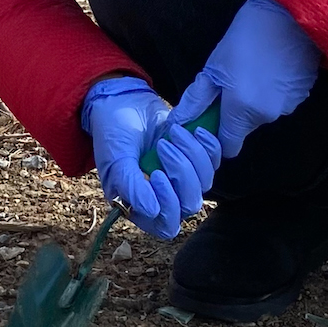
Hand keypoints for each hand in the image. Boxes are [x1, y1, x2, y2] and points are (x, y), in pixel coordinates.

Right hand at [82, 76, 220, 239]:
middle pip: (189, 203)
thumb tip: (152, 210)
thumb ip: (131, 185)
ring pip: (204, 182)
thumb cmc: (113, 133)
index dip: (168, 205)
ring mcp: (182, 177)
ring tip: (172, 132)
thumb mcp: (116, 160)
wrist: (123, 101)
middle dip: (181, 173)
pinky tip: (193, 129)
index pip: (166, 225)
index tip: (156, 174)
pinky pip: (214, 161)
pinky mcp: (195, 158)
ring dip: (192, 154)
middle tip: (163, 145)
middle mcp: (165, 196)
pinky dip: (207, 145)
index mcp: (141, 205)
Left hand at [173, 0, 320, 159]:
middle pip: (245, 127)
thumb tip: (178, 122)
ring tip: (253, 69)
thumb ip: (196, 100)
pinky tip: (271, 67)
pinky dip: (273, 91)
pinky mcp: (303, 94)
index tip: (213, 117)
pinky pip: (281, 101)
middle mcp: (267, 116)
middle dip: (235, 111)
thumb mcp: (213, 67)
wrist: (289, 14)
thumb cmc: (246, 36)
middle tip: (231, 82)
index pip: (228, 147)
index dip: (218, 136)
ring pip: (263, 113)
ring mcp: (289, 106)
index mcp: (242, 111)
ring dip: (255, 100)